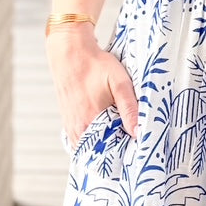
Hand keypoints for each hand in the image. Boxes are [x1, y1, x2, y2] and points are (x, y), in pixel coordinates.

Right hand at [46, 26, 138, 148]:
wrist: (70, 53)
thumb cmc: (95, 65)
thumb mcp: (119, 83)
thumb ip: (130, 108)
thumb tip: (138, 132)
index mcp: (91, 122)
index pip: (110, 152)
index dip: (124, 152)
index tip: (136, 150)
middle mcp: (78, 129)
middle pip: (99, 152)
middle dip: (114, 151)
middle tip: (129, 145)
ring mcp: (71, 127)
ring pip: (90, 147)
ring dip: (103, 146)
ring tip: (118, 138)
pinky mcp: (67, 122)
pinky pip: (81, 140)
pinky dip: (93, 140)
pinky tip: (104, 131)